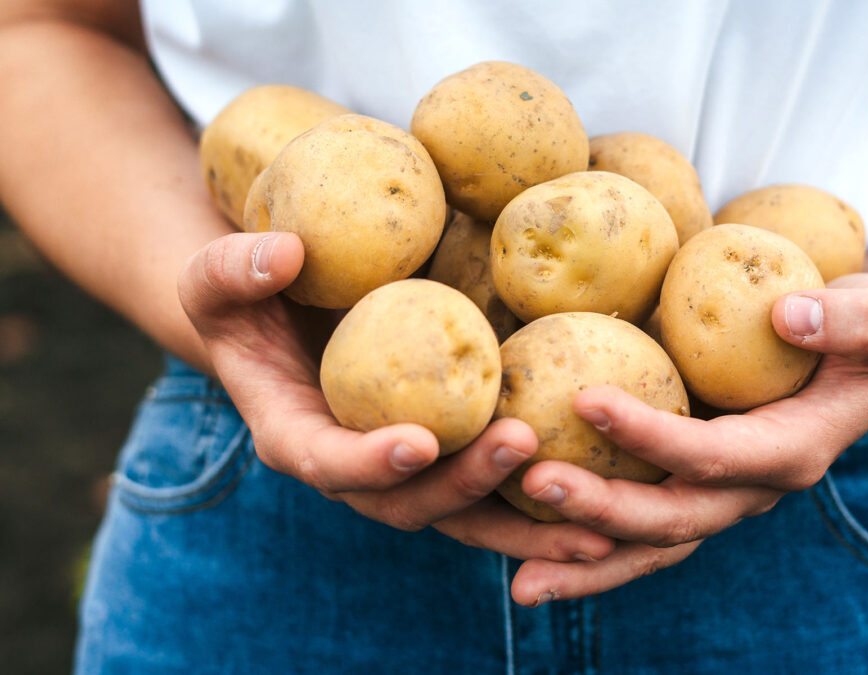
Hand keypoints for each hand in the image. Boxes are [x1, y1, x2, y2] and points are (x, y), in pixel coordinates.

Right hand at [178, 231, 613, 561]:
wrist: (291, 321)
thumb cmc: (249, 298)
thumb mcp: (220, 277)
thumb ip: (235, 267)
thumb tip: (287, 251)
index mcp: (296, 437)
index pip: (326, 463)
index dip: (369, 463)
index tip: (419, 442)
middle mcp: (357, 468)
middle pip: (412, 501)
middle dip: (467, 483)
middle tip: (524, 444)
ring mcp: (408, 469)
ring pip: (467, 513)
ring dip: (525, 519)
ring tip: (595, 511)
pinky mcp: (451, 454)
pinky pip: (498, 487)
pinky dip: (546, 498)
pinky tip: (610, 489)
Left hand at [509, 273, 867, 604]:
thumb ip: (853, 321)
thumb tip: (789, 315)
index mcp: (794, 453)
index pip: (712, 455)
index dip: (651, 435)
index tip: (585, 399)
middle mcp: (753, 490)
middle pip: (671, 518)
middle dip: (600, 511)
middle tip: (530, 483)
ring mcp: (723, 497)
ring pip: (650, 546)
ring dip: (587, 562)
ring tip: (522, 585)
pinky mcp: (697, 488)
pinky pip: (641, 530)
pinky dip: (590, 551)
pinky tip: (530, 559)